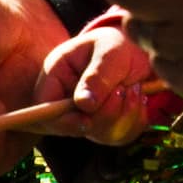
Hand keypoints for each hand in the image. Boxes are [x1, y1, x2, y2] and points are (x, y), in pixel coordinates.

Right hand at [36, 21, 162, 145]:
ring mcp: (84, 115)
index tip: (87, 121)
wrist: (138, 52)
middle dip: (105, 113)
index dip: (62, 121)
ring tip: (132, 88)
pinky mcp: (104, 125)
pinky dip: (133, 120)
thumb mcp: (110, 53)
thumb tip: (83, 104)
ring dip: (123, 114)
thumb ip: (96, 76)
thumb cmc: (118, 45)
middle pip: (73, 126)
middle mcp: (65, 98)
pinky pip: (118, 136)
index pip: (44, 107)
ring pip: (99, 133)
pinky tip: (136, 98)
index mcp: (56, 74)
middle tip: (124, 89)